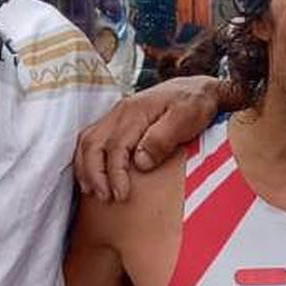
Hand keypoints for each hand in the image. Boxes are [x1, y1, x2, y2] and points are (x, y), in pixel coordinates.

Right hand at [73, 75, 231, 200]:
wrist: (198, 89)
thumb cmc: (195, 104)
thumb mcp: (186, 118)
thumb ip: (162, 139)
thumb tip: (140, 162)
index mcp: (135, 112)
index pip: (115, 146)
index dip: (115, 174)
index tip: (121, 194)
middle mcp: (120, 112)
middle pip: (92, 143)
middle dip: (94, 174)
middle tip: (104, 197)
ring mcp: (117, 115)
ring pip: (87, 140)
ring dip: (86, 168)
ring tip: (93, 191)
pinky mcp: (118, 121)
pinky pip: (93, 139)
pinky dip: (87, 159)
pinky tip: (93, 175)